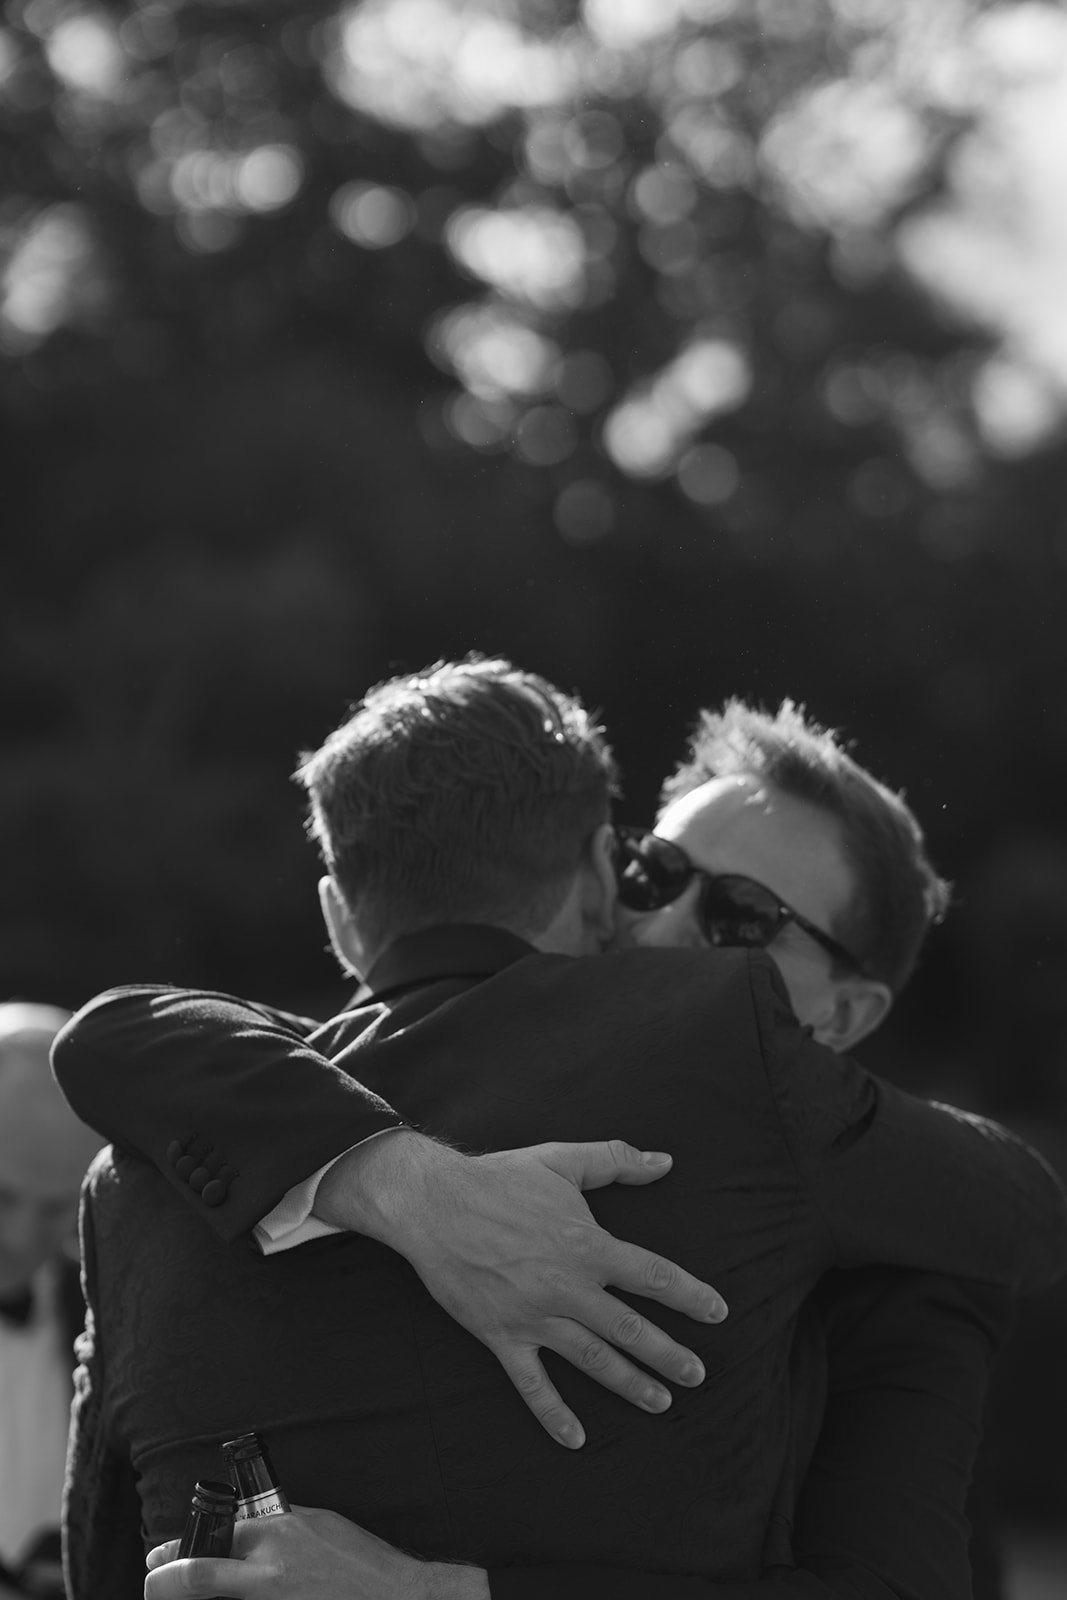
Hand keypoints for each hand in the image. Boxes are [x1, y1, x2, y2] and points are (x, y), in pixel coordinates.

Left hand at [144, 1505, 487, 1598]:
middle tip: (153, 1579)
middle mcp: (267, 1571)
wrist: (394, 1596)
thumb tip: (247, 1529)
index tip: (159, 1556)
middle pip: (197, 1575)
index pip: (212, 1537)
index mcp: (277, 1535)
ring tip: (179, 1591)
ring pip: (216, 1598)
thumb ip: (278, 1528)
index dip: (177, 1549)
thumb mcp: (316, 1525)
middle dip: (165, 1579)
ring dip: (198, 1594)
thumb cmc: (360, 1559)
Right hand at [316, 1131, 726, 1447]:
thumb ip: (616, 1159)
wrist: (433, 1203)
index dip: (690, 1295)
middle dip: (669, 1355)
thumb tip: (664, 1161)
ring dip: (629, 1384)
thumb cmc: (500, 1178)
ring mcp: (535, 1316)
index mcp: (586, 1245)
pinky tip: (575, 1438)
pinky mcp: (502, 1336)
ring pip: (592, 1359)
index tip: (718, 1313)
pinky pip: (532, 1383)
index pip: (653, 1276)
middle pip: (630, 1329)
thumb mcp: (561, 1159)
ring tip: (661, 1403)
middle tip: (698, 1375)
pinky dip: (553, 1413)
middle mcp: (567, 1287)